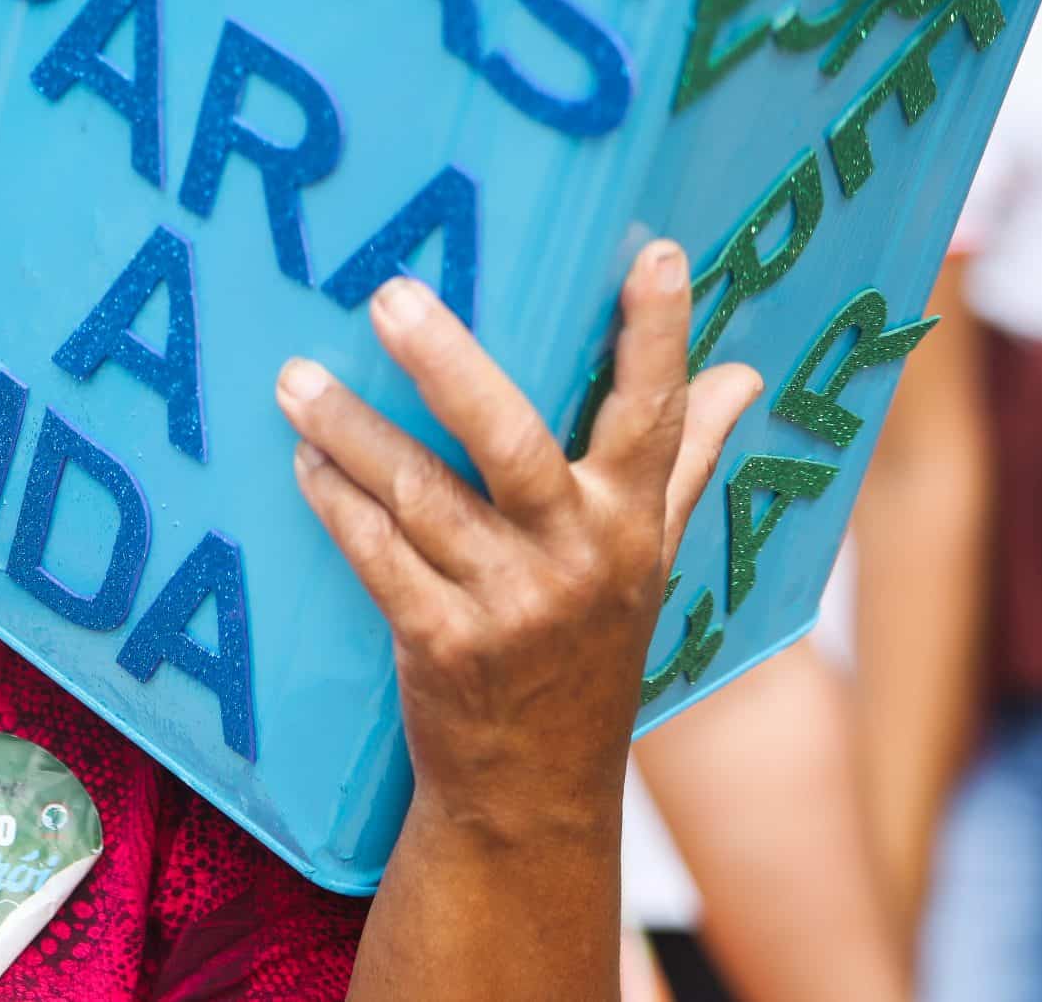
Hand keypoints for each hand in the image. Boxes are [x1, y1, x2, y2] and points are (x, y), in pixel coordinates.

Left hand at [275, 243, 761, 846]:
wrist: (536, 789)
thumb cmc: (592, 648)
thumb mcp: (649, 558)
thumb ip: (685, 462)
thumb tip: (744, 378)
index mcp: (633, 523)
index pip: (656, 415)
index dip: (659, 335)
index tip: (656, 253)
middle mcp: (578, 557)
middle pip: (510, 439)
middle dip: (446, 363)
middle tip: (390, 296)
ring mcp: (508, 604)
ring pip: (418, 492)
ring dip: (350, 431)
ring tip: (297, 379)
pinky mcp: (440, 643)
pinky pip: (374, 553)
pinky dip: (334, 501)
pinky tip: (305, 461)